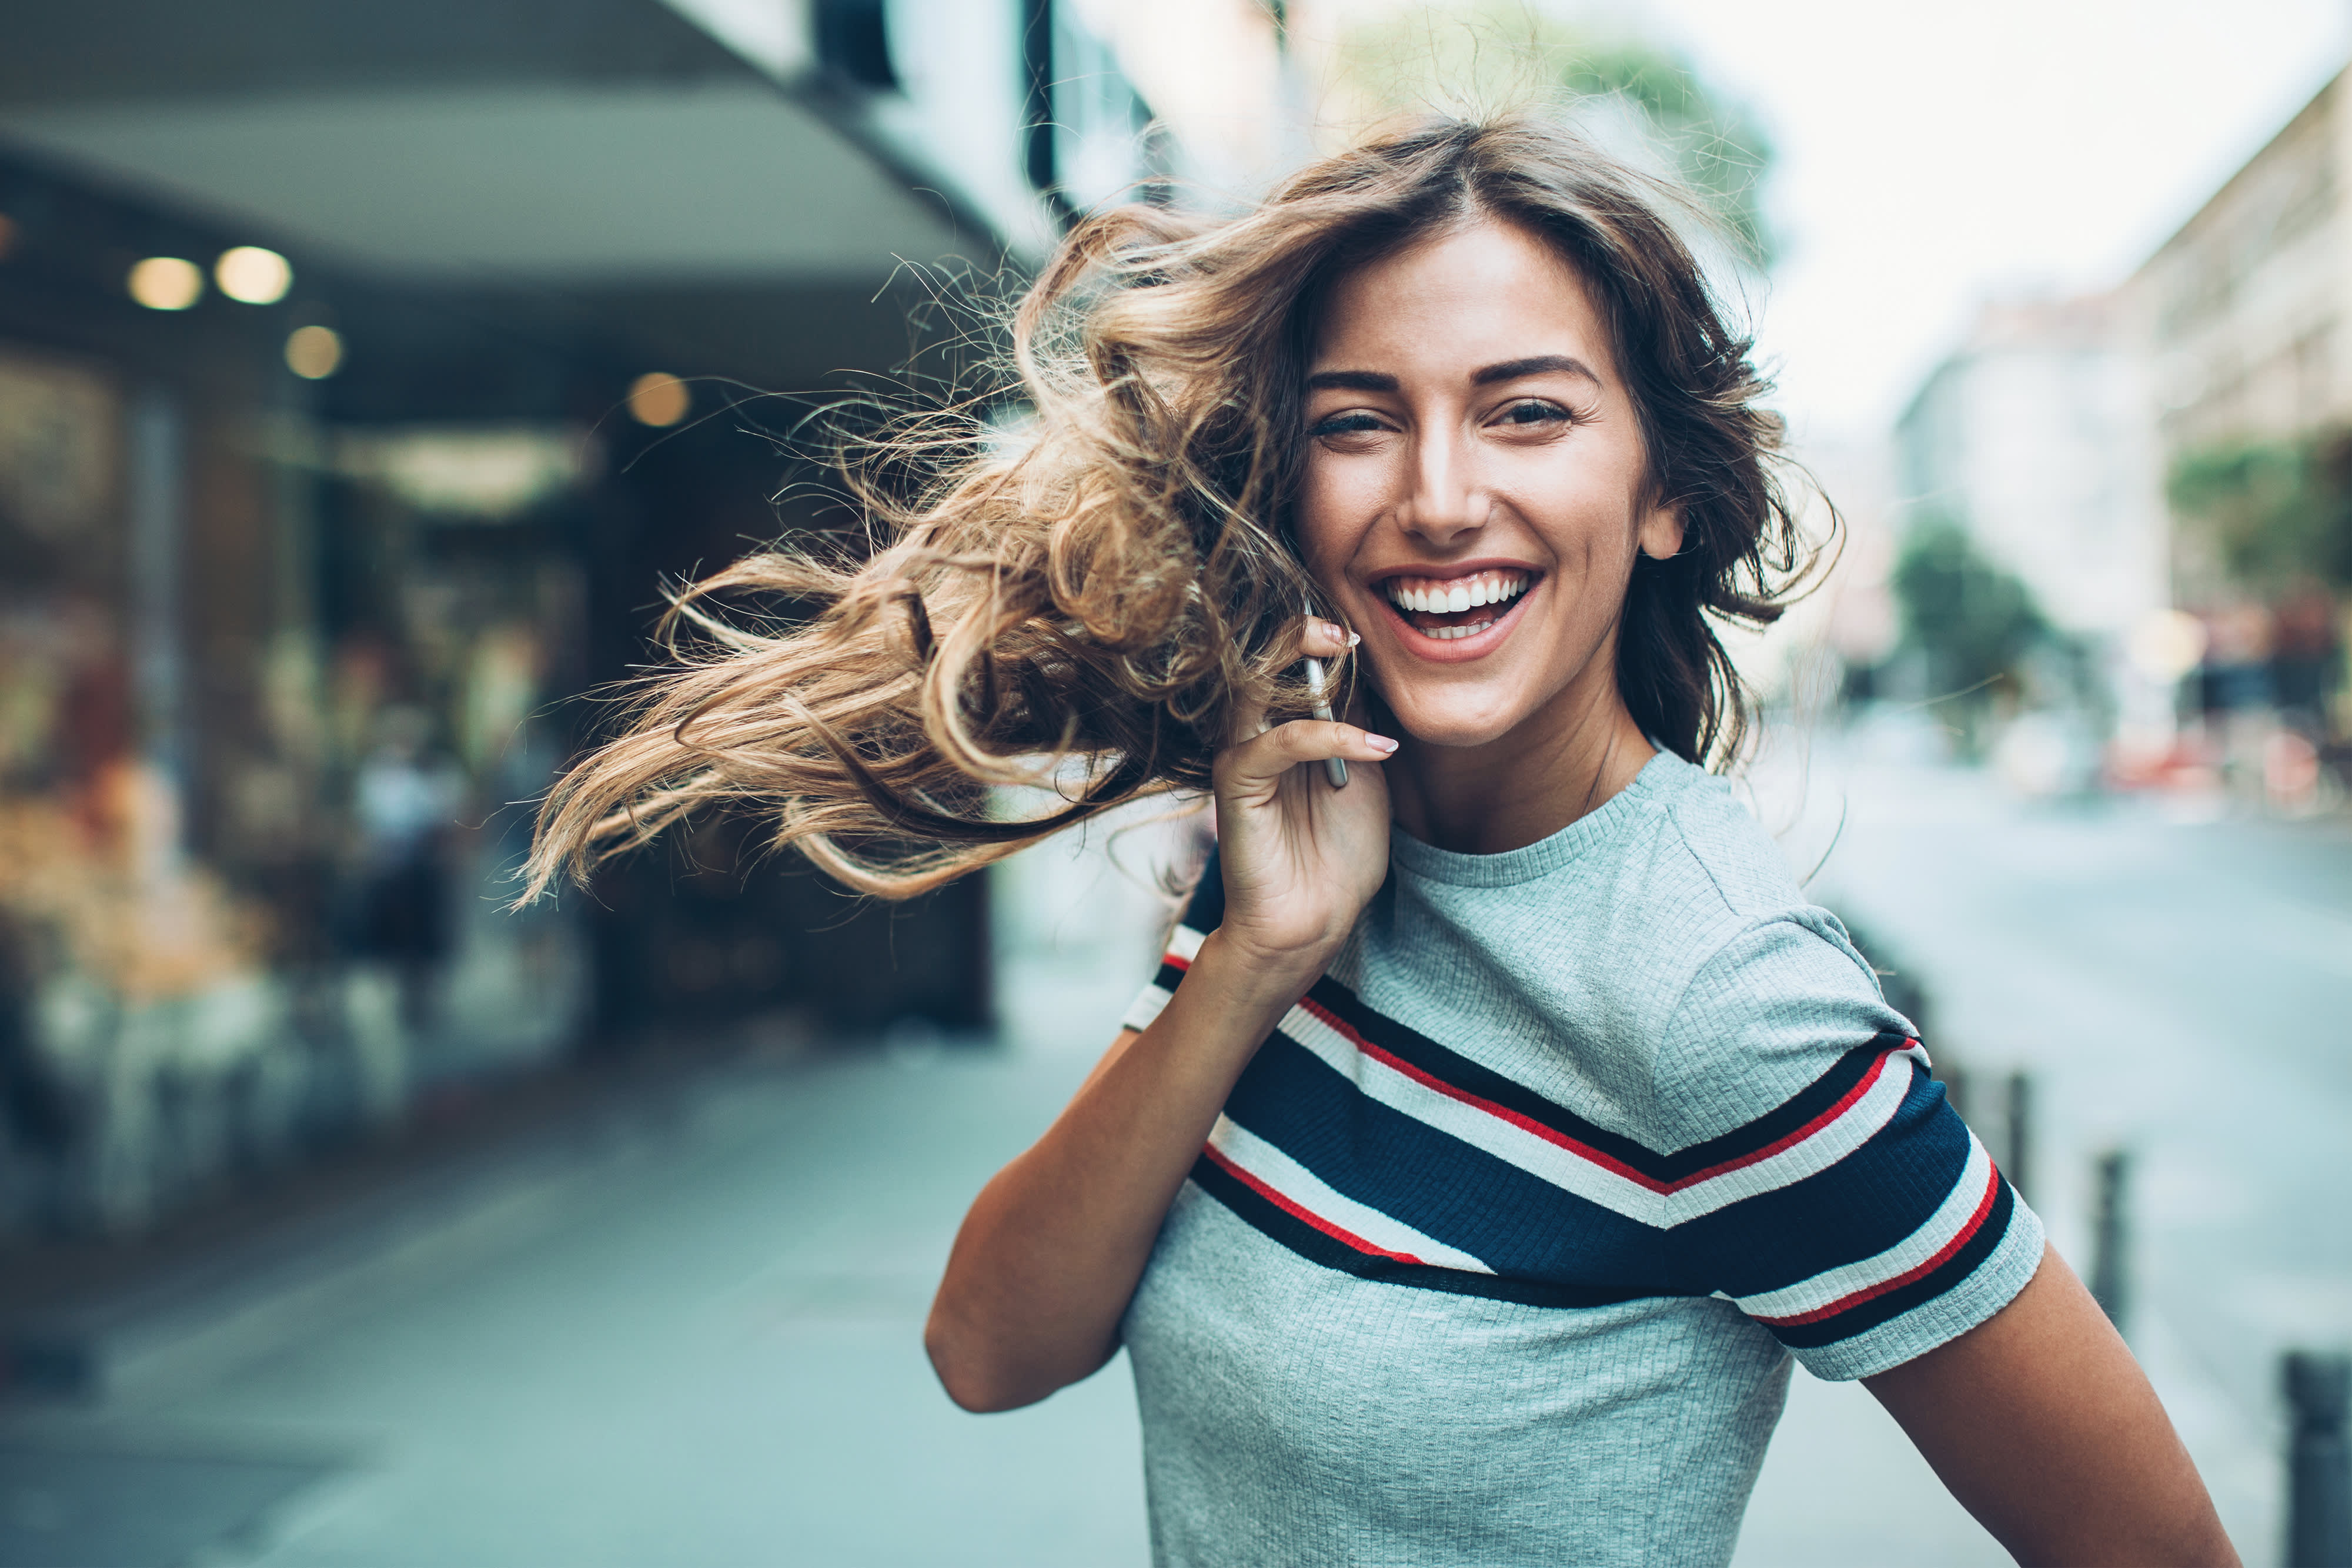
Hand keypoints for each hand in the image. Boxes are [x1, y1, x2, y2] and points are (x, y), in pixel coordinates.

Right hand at [1209, 619, 1396, 979]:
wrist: (1312, 923)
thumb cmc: (1337, 857)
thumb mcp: (1367, 777)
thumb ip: (1362, 727)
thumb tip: (1379, 675)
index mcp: (1283, 728)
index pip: (1294, 665)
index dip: (1327, 642)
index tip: (1369, 633)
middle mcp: (1254, 734)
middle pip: (1264, 660)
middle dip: (1305, 634)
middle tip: (1350, 630)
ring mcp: (1242, 755)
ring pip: (1256, 683)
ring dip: (1304, 663)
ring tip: (1348, 652)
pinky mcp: (1238, 782)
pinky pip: (1279, 741)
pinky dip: (1332, 736)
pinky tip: (1378, 748)